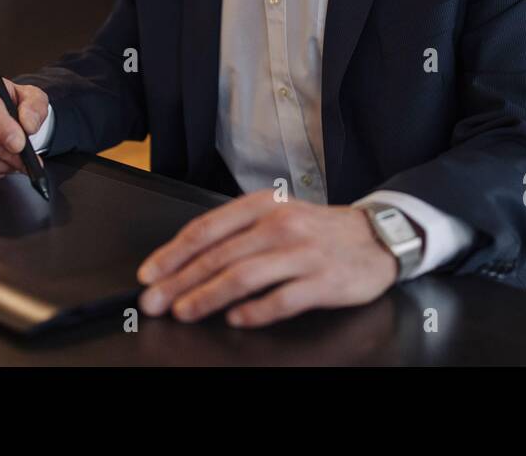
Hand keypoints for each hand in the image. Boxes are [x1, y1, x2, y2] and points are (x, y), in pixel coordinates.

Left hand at [136, 190, 398, 327]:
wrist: (375, 237)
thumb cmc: (317, 231)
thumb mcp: (276, 215)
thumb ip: (237, 234)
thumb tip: (187, 262)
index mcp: (263, 205)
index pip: (207, 229)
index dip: (173, 253)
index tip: (150, 274)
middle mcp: (280, 225)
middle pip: (219, 255)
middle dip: (180, 281)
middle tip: (155, 301)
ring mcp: (303, 253)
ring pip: (244, 275)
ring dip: (208, 296)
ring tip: (184, 312)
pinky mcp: (324, 280)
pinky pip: (283, 298)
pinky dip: (255, 311)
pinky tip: (236, 320)